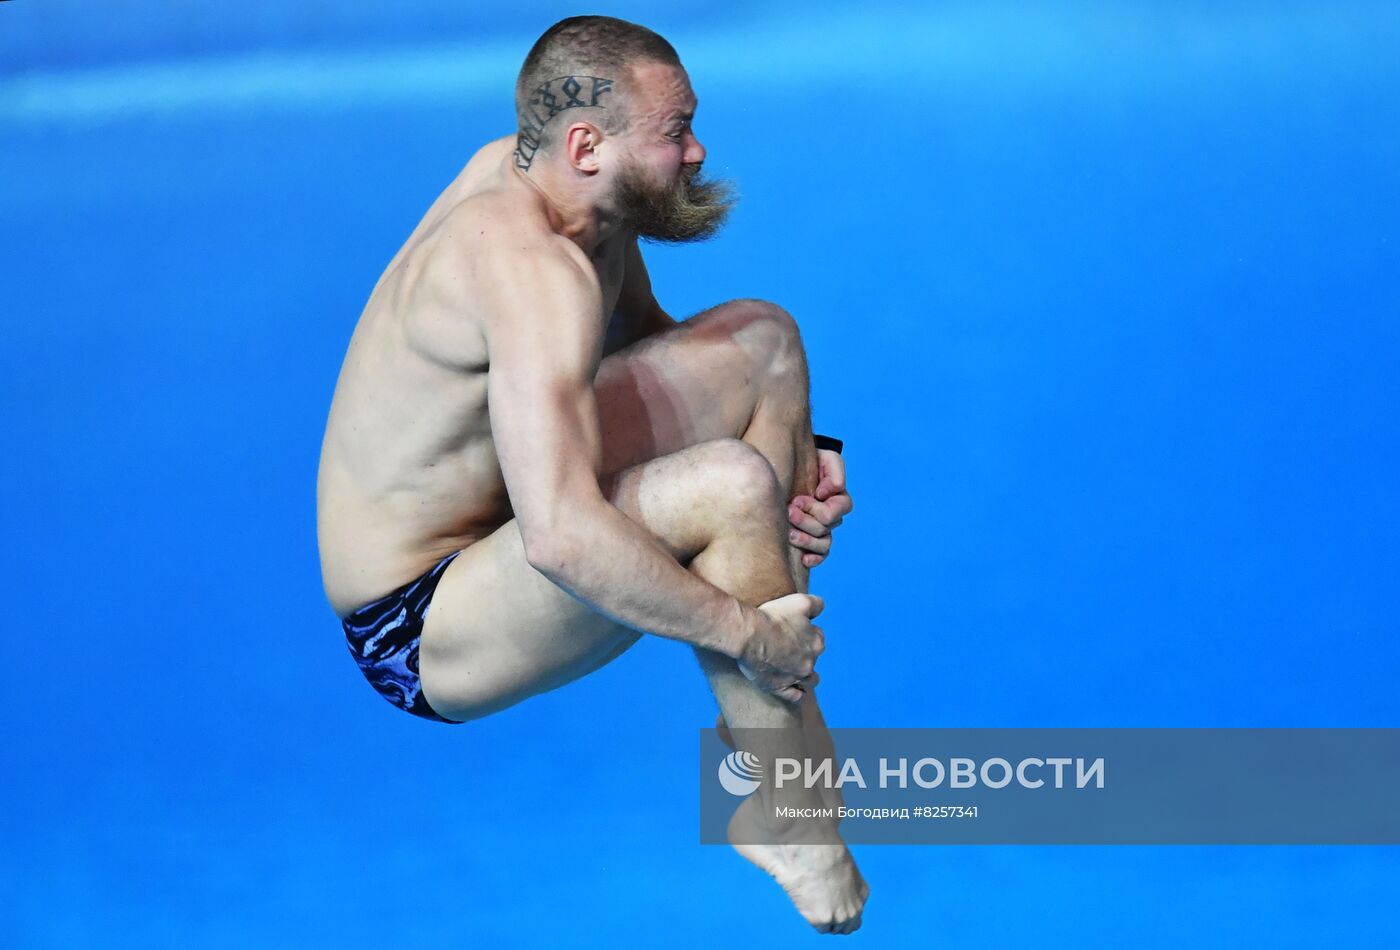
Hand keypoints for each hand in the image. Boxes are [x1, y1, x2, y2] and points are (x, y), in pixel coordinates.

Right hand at [738, 593, 825, 702]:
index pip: (818, 638)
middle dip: (806, 654)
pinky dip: (796, 694)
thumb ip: (816, 604)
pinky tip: (795, 691)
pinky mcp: (780, 688)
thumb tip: (820, 608)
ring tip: (796, 671)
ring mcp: (795, 677)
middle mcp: (809, 662)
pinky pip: (794, 696)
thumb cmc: (772, 617)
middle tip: (789, 648)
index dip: (806, 634)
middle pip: (813, 659)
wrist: (749, 635)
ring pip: (809, 680)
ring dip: (805, 676)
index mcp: (816, 642)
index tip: (794, 631)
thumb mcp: (799, 602)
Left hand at [787, 448, 852, 568]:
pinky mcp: (810, 540)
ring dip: (806, 540)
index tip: (797, 499)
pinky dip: (814, 559)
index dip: (819, 508)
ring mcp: (820, 529)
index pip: (839, 509)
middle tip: (787, 511)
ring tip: (788, 533)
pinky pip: (820, 555)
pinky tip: (803, 559)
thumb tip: (829, 494)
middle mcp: (831, 515)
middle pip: (826, 527)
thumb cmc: (805, 462)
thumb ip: (834, 471)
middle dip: (806, 520)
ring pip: (823, 543)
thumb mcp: (824, 458)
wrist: (785, 468)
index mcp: (837, 497)